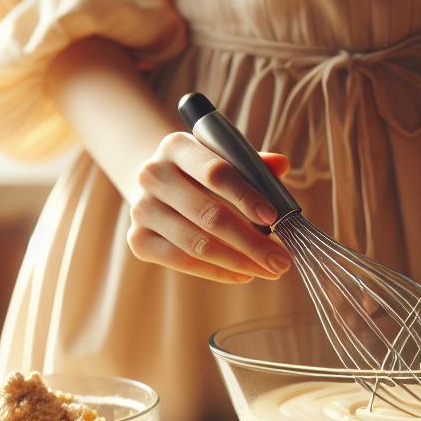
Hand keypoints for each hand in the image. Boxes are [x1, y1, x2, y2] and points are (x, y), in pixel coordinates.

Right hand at [126, 132, 293, 282]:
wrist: (158, 186)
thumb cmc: (202, 172)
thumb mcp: (225, 158)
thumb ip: (252, 163)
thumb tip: (281, 164)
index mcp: (176, 146)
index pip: (215, 172)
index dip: (246, 195)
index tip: (274, 217)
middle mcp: (152, 175)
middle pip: (208, 214)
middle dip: (251, 242)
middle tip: (281, 259)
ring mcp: (141, 209)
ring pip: (196, 243)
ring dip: (239, 262)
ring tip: (269, 270)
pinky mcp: (138, 240)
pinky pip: (183, 262)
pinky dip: (217, 272)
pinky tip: (243, 275)